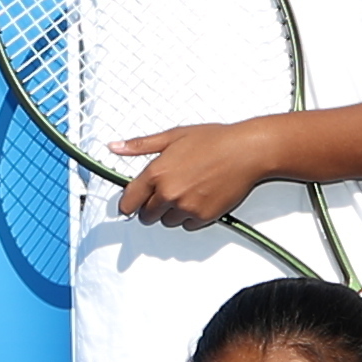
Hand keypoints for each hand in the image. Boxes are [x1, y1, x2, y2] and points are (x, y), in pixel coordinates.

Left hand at [111, 116, 291, 231]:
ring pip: (167, 222)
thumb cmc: (214, 140)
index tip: (129, 205)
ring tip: (187, 191)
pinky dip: (191, 217)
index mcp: (156, 173)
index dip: (128, 204)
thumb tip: (116, 146)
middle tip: (166, 192)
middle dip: (152, 207)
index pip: (129, 201)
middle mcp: (168, 193)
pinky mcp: (203, 217)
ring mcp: (186, 207)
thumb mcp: (173, 136)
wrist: (246, 151)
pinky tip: (200, 198)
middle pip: (146, 216)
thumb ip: (141, 145)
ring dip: (172, 212)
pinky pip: (187, 225)